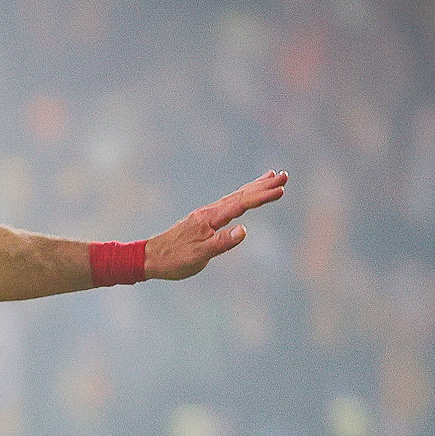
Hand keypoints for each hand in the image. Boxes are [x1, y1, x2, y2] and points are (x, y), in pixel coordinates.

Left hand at [145, 169, 287, 280]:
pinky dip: (242, 194)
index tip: (281, 189)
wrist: (149, 257)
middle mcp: (209, 212)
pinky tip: (246, 194)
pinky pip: (229, 202)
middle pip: (241, 195)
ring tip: (272, 176)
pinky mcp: (205, 218)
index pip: (241, 205)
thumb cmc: (174, 260)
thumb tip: (244, 230)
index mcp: (210, 219)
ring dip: (255, 186)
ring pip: (236, 196)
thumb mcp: (199, 256)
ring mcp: (207, 213)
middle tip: (285, 176)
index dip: (262, 197)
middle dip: (264, 185)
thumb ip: (221, 243)